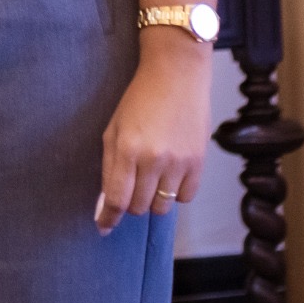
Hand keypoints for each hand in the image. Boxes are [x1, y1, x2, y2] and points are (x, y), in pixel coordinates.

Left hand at [95, 29, 213, 232]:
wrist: (177, 75)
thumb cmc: (140, 100)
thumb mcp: (114, 128)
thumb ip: (110, 166)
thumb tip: (107, 205)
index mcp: (127, 149)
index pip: (116, 199)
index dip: (109, 218)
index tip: (104, 227)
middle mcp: (153, 159)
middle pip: (139, 207)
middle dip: (131, 203)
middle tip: (132, 186)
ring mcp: (179, 162)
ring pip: (162, 205)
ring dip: (153, 199)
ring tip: (151, 179)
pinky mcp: (199, 163)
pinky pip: (186, 197)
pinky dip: (176, 193)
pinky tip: (171, 174)